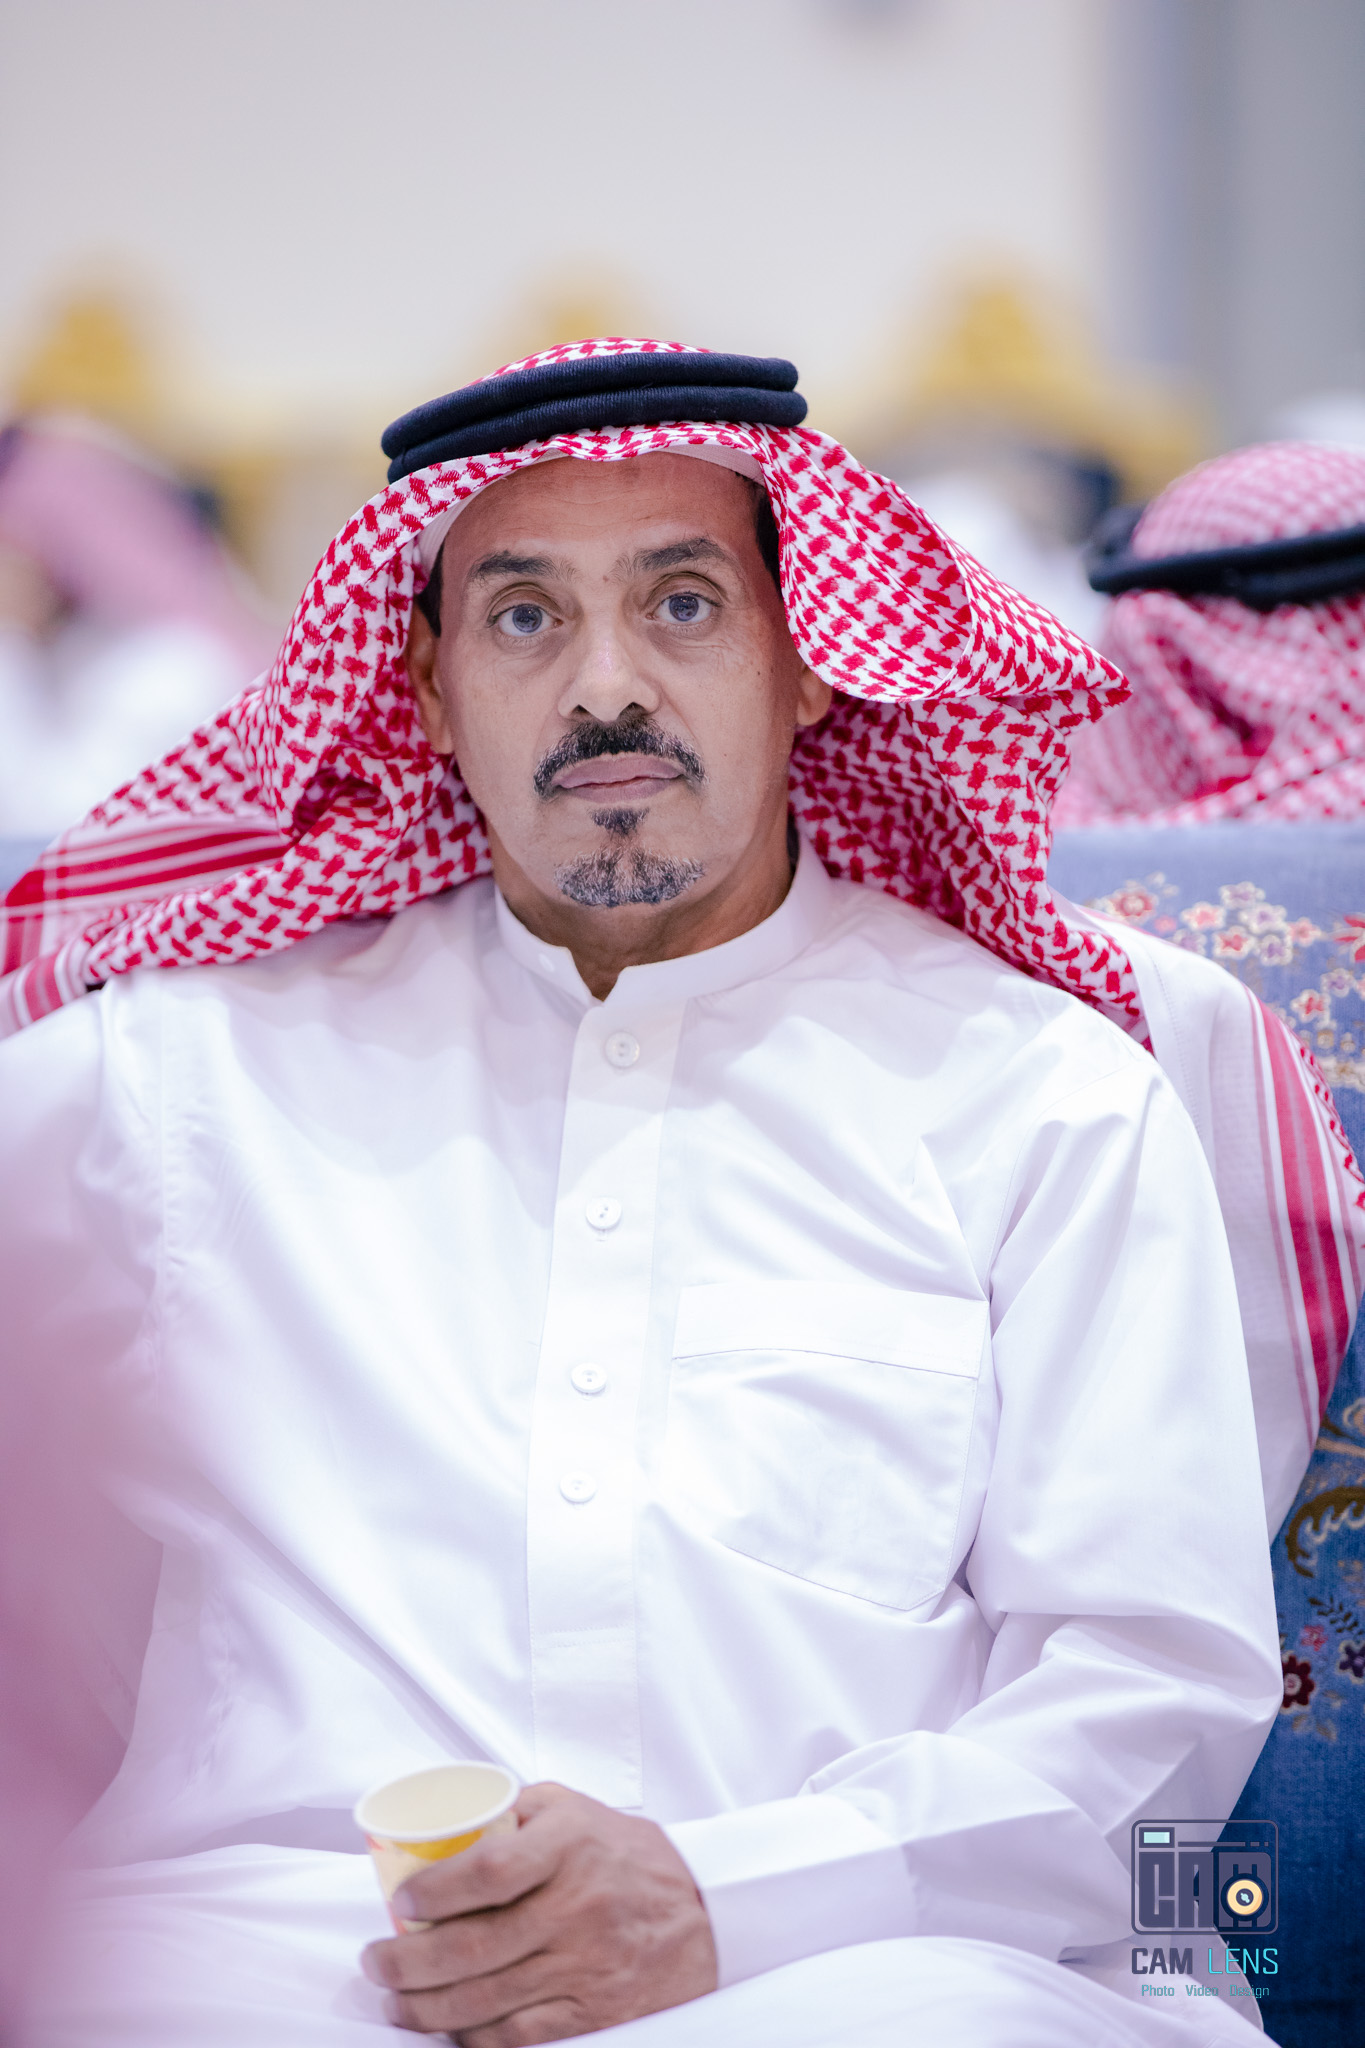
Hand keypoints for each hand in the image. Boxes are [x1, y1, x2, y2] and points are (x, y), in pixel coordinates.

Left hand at [360, 1781, 717, 2043]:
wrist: (702, 1912)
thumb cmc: (625, 1856)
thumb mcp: (574, 1808)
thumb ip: (514, 1810)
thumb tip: (444, 1827)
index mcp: (568, 1845)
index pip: (486, 1872)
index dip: (432, 1893)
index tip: (399, 1904)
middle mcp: (577, 1907)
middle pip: (472, 1947)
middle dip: (407, 1964)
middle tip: (376, 1963)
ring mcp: (586, 1965)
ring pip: (485, 2000)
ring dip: (426, 2008)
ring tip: (396, 2000)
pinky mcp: (594, 2012)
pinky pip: (519, 2037)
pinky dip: (474, 2039)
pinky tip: (449, 2029)